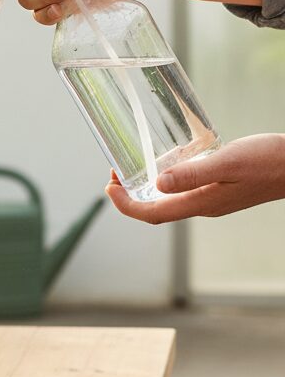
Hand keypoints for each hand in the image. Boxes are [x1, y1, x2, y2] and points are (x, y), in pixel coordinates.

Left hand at [106, 135, 284, 222]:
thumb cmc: (268, 161)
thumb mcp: (227, 163)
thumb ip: (193, 174)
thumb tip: (157, 184)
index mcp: (202, 204)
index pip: (153, 215)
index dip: (125, 205)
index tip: (108, 188)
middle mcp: (204, 206)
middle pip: (156, 210)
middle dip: (130, 196)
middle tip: (114, 175)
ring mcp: (212, 199)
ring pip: (169, 200)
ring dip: (145, 189)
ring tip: (130, 169)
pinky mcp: (220, 189)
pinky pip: (184, 190)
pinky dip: (165, 181)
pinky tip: (164, 162)